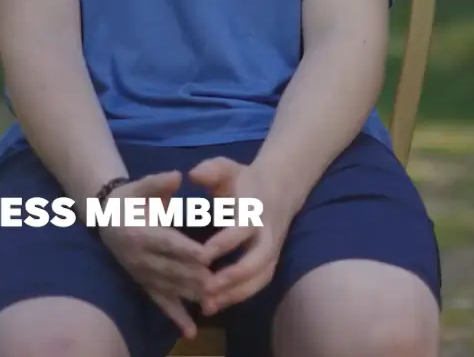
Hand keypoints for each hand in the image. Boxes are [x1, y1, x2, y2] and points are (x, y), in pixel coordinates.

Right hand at [97, 171, 213, 339]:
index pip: (166, 242)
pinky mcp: (145, 284)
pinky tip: (191, 332)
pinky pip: (160, 303)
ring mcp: (143, 274)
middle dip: (194, 277)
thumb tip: (176, 176)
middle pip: (170, 269)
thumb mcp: (140, 186)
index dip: (184, 249)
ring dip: (190, 296)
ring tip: (211, 304)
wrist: (106, 217)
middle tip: (218, 284)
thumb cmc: (129, 199)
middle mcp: (140, 258)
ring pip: (169, 288)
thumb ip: (157, 183)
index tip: (205, 255)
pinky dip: (176, 318)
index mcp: (141, 232)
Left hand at [187, 157, 295, 315]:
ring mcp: (271, 251)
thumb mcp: (228, 169)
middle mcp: (267, 235)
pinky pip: (257, 284)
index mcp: (255, 211)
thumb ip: (212, 170)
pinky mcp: (269, 263)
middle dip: (233, 277)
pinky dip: (237, 297)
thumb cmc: (245, 180)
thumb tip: (193, 174)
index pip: (242, 230)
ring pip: (259, 278)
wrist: (279, 189)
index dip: (224, 243)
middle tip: (206, 289)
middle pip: (257, 261)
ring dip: (235, 294)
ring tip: (207, 305)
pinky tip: (214, 305)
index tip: (201, 256)